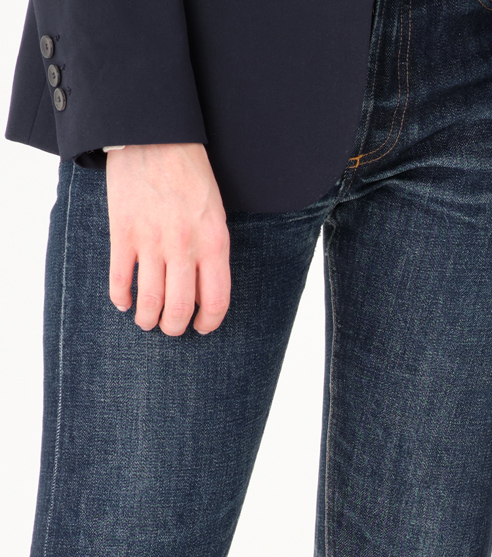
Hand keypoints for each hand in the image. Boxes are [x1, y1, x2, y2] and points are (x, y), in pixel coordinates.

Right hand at [106, 143, 230, 335]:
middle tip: (171, 329)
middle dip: (175, 327)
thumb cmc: (190, 175)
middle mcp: (184, 246)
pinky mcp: (122, 231)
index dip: (209, 323)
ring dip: (149, 319)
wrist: (153, 136)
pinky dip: (121, 297)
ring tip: (148, 322)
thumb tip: (201, 292)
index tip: (201, 327)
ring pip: (150, 299)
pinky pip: (120, 278)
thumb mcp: (215, 215)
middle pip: (180, 307)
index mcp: (214, 243)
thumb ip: (211, 252)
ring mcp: (151, 240)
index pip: (215, 301)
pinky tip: (124, 303)